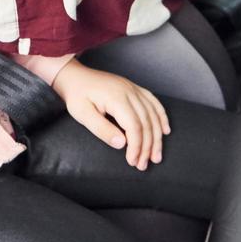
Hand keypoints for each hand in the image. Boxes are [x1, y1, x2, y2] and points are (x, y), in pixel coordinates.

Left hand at [51, 62, 170, 170]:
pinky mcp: (134, 89)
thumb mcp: (82, 114)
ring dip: (157, 137)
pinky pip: (154, 102)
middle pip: (146, 122)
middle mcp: (129, 92)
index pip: (134, 126)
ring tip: (156, 155)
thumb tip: (122, 144)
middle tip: (144, 165)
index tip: (133, 161)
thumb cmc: (76, 96)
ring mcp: (133, 89)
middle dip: (147, 146)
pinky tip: (165, 130)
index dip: (136, 146)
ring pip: (153, 115)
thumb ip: (102, 129)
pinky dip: (162, 117)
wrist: (75, 77)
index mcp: (116, 98)